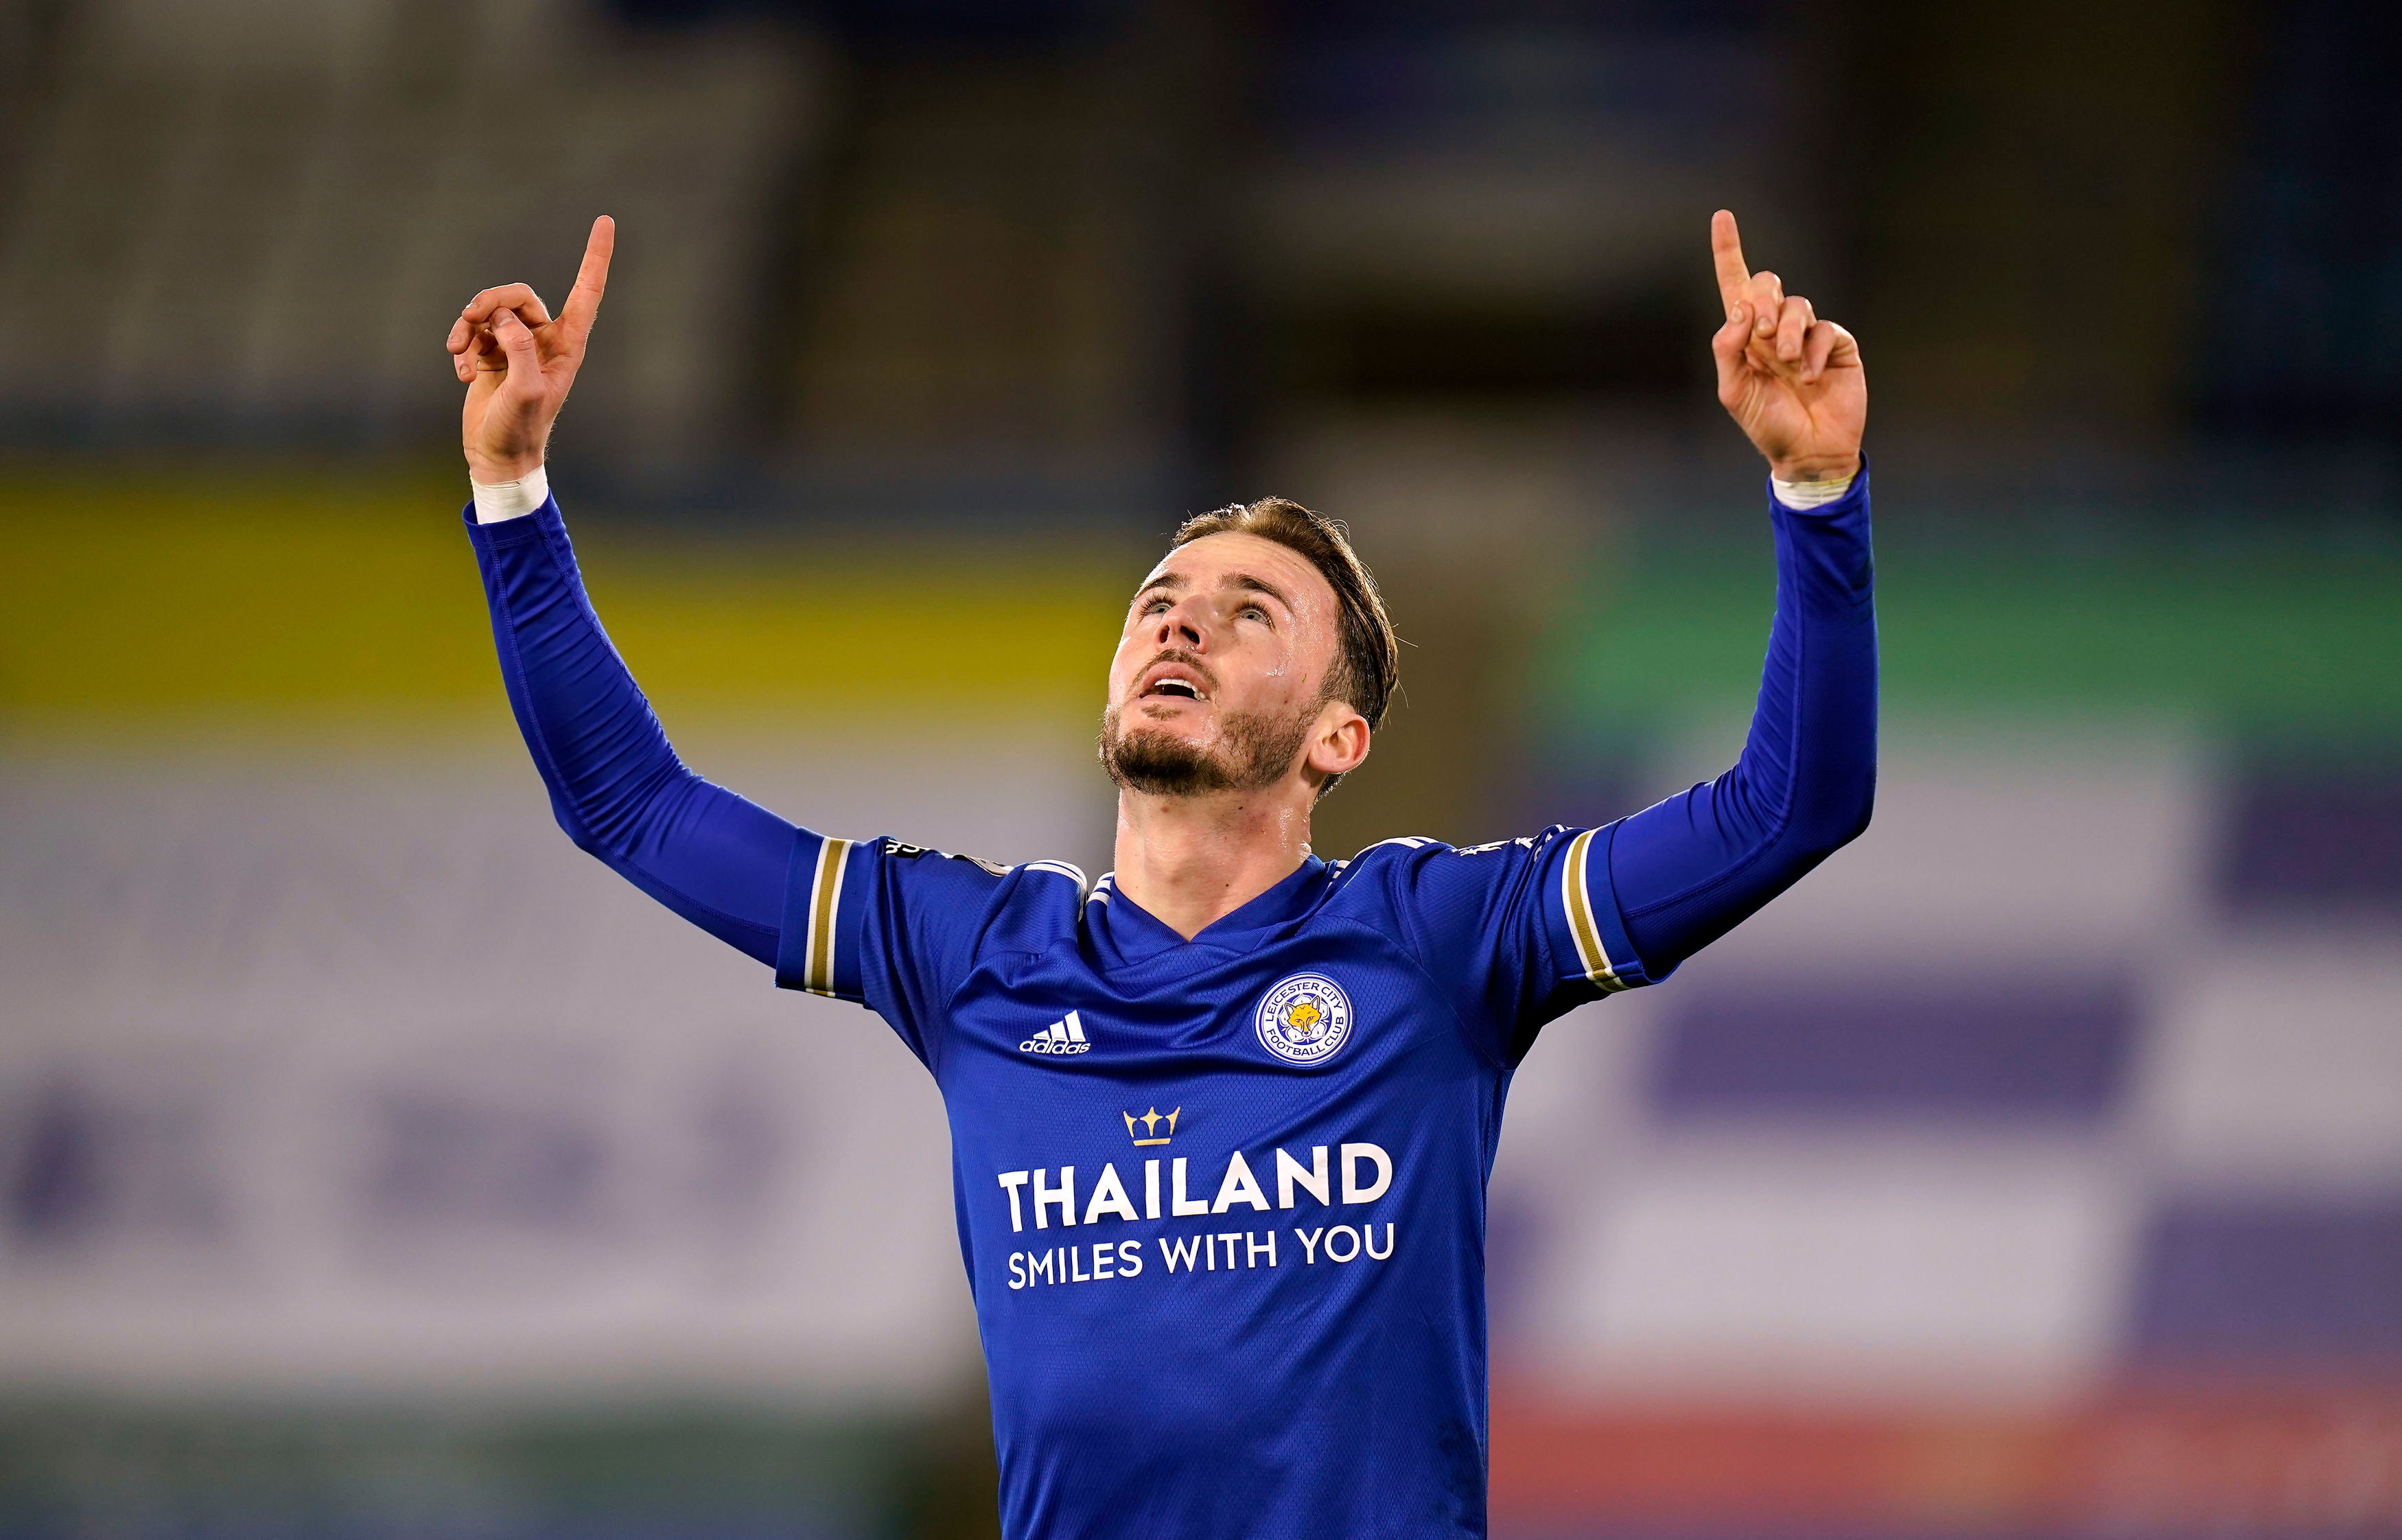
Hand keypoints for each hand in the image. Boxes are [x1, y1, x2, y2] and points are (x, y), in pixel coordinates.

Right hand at [446, 216, 614, 482]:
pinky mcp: (491, 354)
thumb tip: (505, 320)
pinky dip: (462, 348)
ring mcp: (516, 345)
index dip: (596, 257)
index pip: (586, 292)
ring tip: (458, 354)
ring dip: (468, 326)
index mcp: (568, 345)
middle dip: (490, 301)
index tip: (605, 221)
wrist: (496, 456)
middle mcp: (544, 340)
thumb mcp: (524, 391)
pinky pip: (472, 332)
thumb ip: (519, 350)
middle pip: (518, 294)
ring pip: (490, 311)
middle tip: (470, 320)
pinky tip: (462, 374)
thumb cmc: (519, 429)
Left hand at [1709, 209, 1863, 483]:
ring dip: (1786, 331)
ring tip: (1786, 362)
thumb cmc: (1767, 424)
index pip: (1735, 285)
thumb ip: (1727, 348)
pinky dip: (1812, 350)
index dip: (1729, 251)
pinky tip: (1809, 377)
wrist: (1808, 452)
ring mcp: (1807, 335)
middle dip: (1761, 299)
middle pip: (1767, 283)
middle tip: (1760, 334)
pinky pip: (1824, 328)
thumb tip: (1740, 308)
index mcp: (1746, 338)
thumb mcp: (1733, 391)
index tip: (1722, 216)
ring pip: (1796, 303)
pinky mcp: (1836, 345)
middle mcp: (1775, 330)